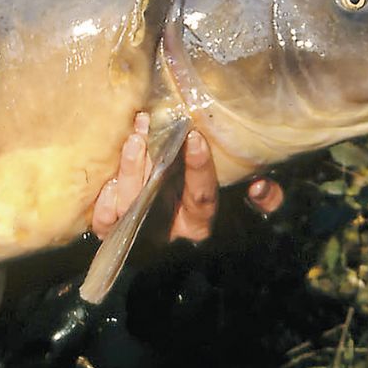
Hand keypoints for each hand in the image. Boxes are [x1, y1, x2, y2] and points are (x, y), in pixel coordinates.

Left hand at [90, 113, 283, 242]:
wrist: (165, 239)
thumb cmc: (201, 207)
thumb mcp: (241, 209)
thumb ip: (263, 200)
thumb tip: (262, 188)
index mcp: (197, 223)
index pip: (201, 195)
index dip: (199, 168)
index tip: (194, 137)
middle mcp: (166, 231)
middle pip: (153, 198)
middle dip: (146, 163)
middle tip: (144, 128)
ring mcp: (136, 231)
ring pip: (126, 207)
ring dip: (127, 170)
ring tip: (131, 138)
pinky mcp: (111, 232)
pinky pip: (104, 222)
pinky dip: (104, 200)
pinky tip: (109, 177)